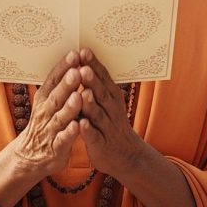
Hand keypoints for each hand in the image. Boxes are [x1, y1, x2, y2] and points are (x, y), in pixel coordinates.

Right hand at [8, 51, 83, 180]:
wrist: (30, 157)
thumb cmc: (46, 124)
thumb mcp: (48, 102)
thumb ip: (59, 85)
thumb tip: (73, 59)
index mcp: (44, 99)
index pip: (53, 80)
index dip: (63, 68)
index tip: (74, 53)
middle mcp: (45, 112)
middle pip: (57, 96)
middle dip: (67, 84)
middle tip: (77, 70)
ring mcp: (50, 130)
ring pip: (60, 117)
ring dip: (69, 107)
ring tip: (79, 95)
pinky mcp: (55, 148)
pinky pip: (63, 139)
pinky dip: (70, 133)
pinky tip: (78, 125)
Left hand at [77, 48, 144, 179]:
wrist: (125, 156)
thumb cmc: (109, 123)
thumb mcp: (106, 101)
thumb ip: (95, 84)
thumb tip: (82, 59)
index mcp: (111, 97)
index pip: (103, 78)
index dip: (94, 65)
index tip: (84, 51)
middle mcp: (111, 109)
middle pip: (101, 93)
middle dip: (92, 81)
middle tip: (83, 67)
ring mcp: (107, 127)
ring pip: (98, 114)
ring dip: (90, 104)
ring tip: (82, 93)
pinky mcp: (101, 144)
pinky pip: (94, 136)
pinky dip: (88, 130)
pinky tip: (81, 124)